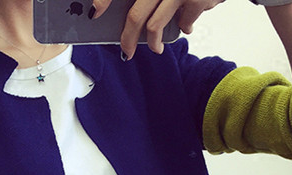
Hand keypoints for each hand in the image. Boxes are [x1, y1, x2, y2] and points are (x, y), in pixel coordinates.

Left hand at [91, 0, 223, 58]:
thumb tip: (132, 16)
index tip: (95, 12)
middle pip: (135, 15)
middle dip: (127, 39)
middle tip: (126, 52)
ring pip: (155, 26)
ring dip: (153, 43)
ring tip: (156, 48)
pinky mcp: (196, 0)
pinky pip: (183, 23)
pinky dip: (184, 27)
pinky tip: (187, 26)